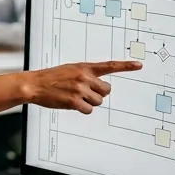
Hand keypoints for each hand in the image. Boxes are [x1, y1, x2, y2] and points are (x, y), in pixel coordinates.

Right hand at [28, 60, 142, 113]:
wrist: (34, 84)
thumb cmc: (51, 78)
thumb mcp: (70, 70)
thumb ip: (86, 75)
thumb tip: (100, 88)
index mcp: (85, 67)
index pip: (109, 66)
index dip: (126, 66)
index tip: (139, 65)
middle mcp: (85, 77)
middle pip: (106, 91)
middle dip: (98, 94)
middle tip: (84, 93)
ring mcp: (80, 89)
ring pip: (98, 102)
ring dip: (88, 103)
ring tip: (74, 97)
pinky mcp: (74, 101)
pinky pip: (88, 110)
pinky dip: (82, 109)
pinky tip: (71, 104)